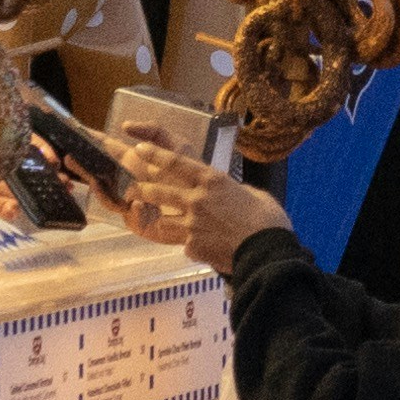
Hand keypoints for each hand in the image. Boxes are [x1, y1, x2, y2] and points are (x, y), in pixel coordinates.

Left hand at [116, 136, 290, 266]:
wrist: (266, 252)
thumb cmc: (267, 219)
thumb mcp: (250, 194)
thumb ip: (232, 191)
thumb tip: (229, 194)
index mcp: (212, 181)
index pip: (176, 163)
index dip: (155, 154)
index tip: (139, 148)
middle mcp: (196, 200)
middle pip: (158, 191)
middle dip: (141, 189)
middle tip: (131, 188)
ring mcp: (191, 225)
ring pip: (162, 220)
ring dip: (158, 220)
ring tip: (153, 220)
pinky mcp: (192, 247)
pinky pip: (185, 244)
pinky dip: (192, 245)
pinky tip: (205, 249)